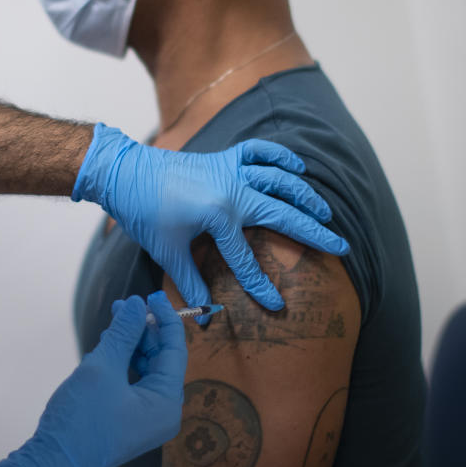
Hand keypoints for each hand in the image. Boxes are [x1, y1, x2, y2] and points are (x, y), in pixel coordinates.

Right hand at [0, 293, 186, 466]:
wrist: (54, 460)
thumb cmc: (82, 417)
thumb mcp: (103, 367)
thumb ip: (123, 333)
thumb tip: (137, 304)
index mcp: (167, 402)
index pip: (174, 351)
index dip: (164, 319)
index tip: (151, 295)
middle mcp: (164, 413)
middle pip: (161, 359)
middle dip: (143, 330)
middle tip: (123, 306)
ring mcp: (146, 419)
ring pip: (146, 370)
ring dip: (131, 344)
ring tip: (114, 321)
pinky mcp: (128, 420)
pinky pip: (134, 383)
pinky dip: (123, 362)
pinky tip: (108, 346)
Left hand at [73, 124, 349, 311]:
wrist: (124, 172)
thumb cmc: (144, 212)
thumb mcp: (167, 251)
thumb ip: (190, 283)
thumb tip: (205, 315)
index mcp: (220, 215)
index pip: (247, 259)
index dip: (261, 285)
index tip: (277, 305)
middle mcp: (233, 189)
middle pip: (283, 214)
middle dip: (314, 232)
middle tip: (340, 247)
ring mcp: (229, 170)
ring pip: (279, 179)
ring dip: (305, 195)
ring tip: (325, 213)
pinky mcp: (222, 158)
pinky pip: (258, 151)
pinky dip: (279, 156)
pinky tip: (298, 166)